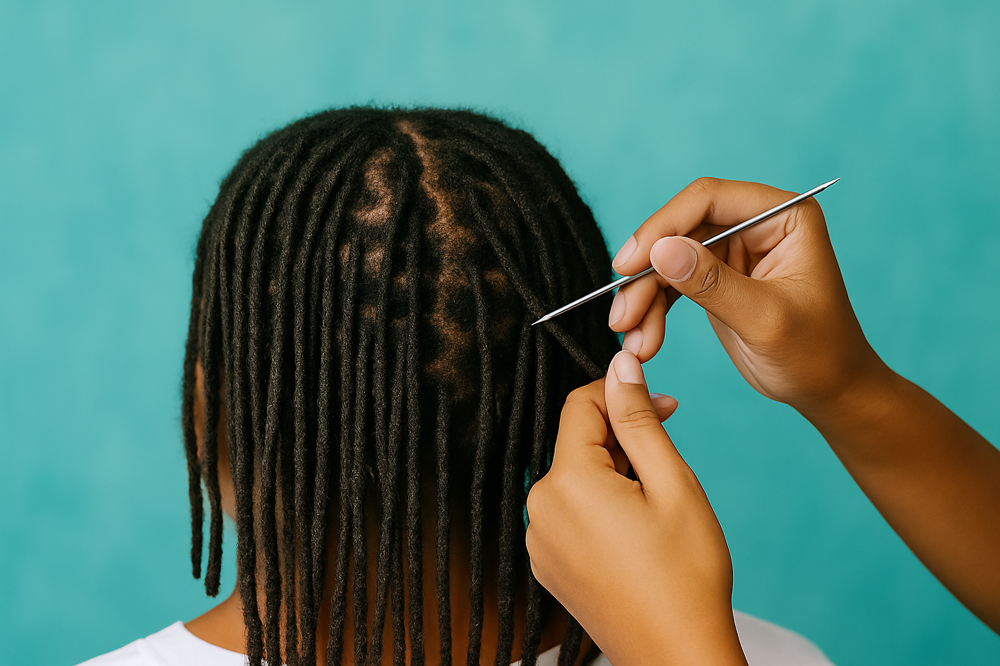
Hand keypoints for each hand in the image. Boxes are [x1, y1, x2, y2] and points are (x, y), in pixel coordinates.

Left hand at [526, 351, 746, 665]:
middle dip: (621, 440)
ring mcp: (539, 542)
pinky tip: (634, 534)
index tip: (663, 406)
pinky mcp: (547, 564)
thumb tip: (620, 366)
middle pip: (576, 443)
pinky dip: (599, 507)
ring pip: (574, 477)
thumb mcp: (671, 483)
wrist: (676, 656)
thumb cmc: (685, 576)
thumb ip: (639, 419)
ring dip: (612, 474)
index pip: (579, 405)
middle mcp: (539, 509)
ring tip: (654, 508)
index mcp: (567, 484)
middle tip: (667, 468)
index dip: (622, 396)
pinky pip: (569, 513)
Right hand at [608, 177, 886, 412]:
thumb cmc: (816, 354)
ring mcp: (732, 253)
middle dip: (645, 273)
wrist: (828, 391)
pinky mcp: (714, 280)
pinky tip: (642, 340)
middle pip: (680, 230)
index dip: (663, 226)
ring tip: (630, 338)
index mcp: (783, 217)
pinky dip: (651, 311)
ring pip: (667, 260)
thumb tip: (660, 250)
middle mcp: (755, 226)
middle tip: (622, 314)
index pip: (710, 199)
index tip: (629, 264)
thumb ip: (712, 283)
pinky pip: (670, 284)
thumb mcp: (764, 320)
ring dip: (642, 298)